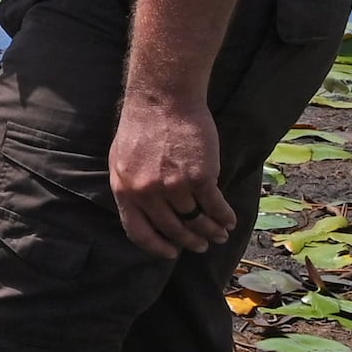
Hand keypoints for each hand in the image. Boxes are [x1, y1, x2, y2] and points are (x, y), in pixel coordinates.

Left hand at [110, 93, 233, 256]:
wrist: (163, 98)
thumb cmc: (143, 125)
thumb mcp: (121, 160)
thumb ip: (132, 186)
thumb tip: (144, 211)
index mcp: (125, 190)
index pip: (139, 232)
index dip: (156, 246)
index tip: (171, 253)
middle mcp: (148, 193)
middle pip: (172, 228)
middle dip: (189, 241)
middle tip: (200, 246)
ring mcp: (174, 186)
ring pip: (195, 220)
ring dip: (211, 231)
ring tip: (219, 235)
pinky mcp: (200, 177)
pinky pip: (214, 206)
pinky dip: (224, 216)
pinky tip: (229, 220)